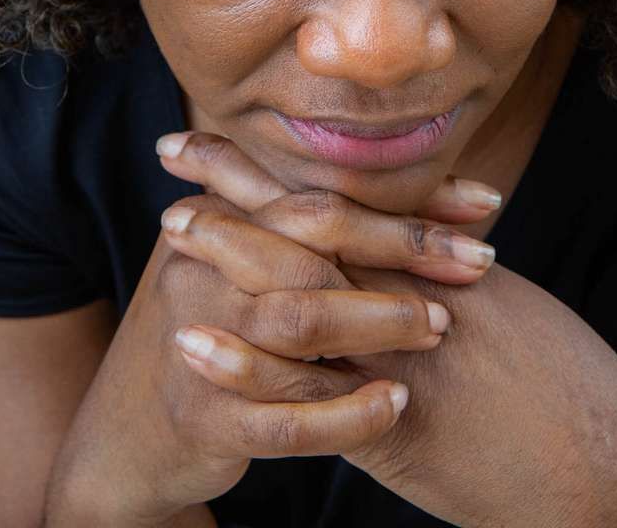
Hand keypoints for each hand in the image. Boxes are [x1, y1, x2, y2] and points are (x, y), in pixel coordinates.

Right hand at [45, 134, 498, 526]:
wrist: (133, 428)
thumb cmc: (222, 327)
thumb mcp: (250, 261)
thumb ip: (313, 222)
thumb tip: (428, 187)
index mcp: (219, 219)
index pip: (319, 196)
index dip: (402, 201)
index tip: (483, 203)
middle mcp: (199, 269)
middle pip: (309, 247)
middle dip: (401, 252)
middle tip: (475, 265)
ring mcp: (197, 342)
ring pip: (296, 325)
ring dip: (377, 324)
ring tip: (439, 327)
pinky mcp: (204, 417)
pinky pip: (285, 418)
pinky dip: (348, 413)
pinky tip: (395, 403)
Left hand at [160, 132, 616, 527]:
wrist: (603, 462)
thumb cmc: (557, 382)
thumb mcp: (496, 304)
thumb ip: (438, 270)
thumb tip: (397, 241)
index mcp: (434, 259)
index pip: (339, 195)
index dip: (276, 165)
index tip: (219, 139)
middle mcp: (412, 290)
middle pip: (310, 224)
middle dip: (238, 187)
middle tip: (172, 152)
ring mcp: (401, 352)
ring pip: (302, 292)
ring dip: (231, 259)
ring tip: (169, 232)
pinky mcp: (394, 424)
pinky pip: (309, 390)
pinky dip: (249, 366)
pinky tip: (197, 350)